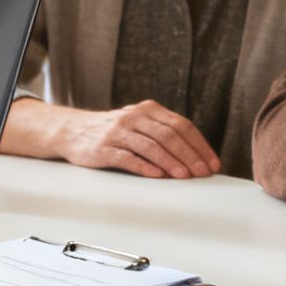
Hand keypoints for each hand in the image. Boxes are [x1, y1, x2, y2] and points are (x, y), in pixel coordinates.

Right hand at [56, 100, 219, 178]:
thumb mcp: (140, 123)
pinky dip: (145, 167)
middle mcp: (134, 116)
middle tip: (202, 173)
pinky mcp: (103, 148)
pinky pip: (128, 157)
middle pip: (169, 135)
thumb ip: (163, 133)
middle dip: (189, 155)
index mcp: (148, 109)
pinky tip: (158, 176)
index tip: (212, 163)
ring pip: (151, 146)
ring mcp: (118, 131)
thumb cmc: (115, 132)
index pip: (181, 125)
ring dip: (170, 162)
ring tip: (184, 176)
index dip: (199, 145)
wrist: (73, 131)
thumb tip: (197, 157)